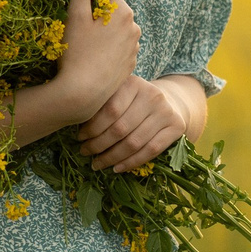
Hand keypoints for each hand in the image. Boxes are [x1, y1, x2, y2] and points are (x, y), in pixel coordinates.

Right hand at [52, 0, 140, 119]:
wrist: (84, 94)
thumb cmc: (77, 52)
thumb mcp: (75, 16)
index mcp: (124, 11)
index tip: (73, 7)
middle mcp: (135, 27)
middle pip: (111, 10)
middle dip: (93, 14)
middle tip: (76, 29)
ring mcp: (134, 47)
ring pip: (113, 29)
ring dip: (99, 32)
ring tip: (83, 47)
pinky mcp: (130, 64)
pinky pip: (116, 47)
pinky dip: (105, 48)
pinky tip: (91, 59)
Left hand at [76, 75, 198, 172]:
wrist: (168, 101)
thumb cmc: (133, 101)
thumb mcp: (118, 95)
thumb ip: (101, 105)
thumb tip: (73, 123)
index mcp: (133, 83)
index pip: (110, 110)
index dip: (92, 128)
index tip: (79, 138)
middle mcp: (152, 95)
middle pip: (120, 128)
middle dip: (98, 145)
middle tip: (85, 153)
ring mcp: (166, 111)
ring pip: (134, 142)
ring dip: (112, 157)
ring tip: (97, 164)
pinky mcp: (177, 126)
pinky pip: (150, 150)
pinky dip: (131, 162)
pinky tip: (116, 168)